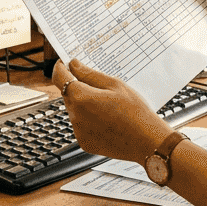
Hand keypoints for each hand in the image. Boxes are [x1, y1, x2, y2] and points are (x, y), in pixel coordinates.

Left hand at [52, 59, 170, 163]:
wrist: (147, 141)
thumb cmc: (135, 112)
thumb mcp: (115, 85)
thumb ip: (90, 74)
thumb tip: (73, 65)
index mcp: (81, 97)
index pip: (59, 77)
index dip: (60, 67)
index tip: (63, 62)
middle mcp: (75, 115)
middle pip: (68, 94)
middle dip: (77, 87)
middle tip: (99, 86)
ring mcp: (78, 131)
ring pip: (74, 110)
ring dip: (84, 104)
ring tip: (108, 105)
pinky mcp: (84, 142)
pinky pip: (81, 125)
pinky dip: (88, 119)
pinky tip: (107, 119)